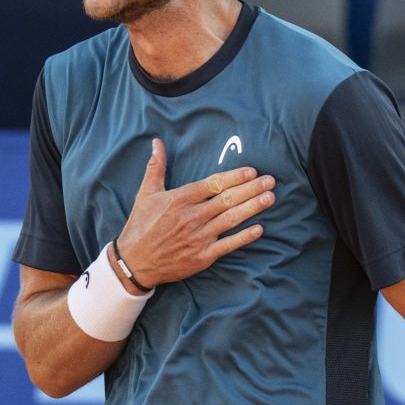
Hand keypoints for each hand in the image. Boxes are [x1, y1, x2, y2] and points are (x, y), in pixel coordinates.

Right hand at [114, 138, 274, 289]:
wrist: (134, 263)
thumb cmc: (140, 225)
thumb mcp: (145, 193)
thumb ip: (156, 167)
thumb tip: (157, 141)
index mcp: (180, 199)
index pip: (213, 184)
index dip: (234, 177)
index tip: (252, 171)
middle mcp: (191, 217)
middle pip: (227, 200)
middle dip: (251, 189)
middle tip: (271, 181)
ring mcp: (198, 238)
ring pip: (231, 220)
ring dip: (252, 208)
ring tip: (270, 198)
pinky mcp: (201, 257)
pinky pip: (227, 245)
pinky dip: (243, 237)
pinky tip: (259, 229)